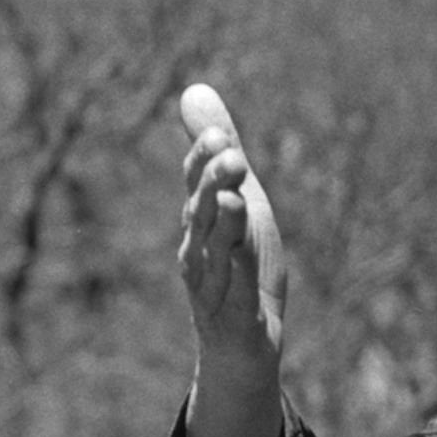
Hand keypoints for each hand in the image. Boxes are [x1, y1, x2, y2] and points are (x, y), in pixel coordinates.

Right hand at [178, 83, 285, 378]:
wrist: (242, 348)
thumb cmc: (239, 268)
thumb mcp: (239, 201)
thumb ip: (219, 151)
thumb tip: (194, 88)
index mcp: (201, 220)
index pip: (196, 183)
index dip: (204, 160)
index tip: (220, 135)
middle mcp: (199, 250)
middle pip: (201, 212)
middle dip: (213, 184)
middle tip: (232, 156)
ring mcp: (212, 287)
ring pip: (214, 252)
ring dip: (223, 226)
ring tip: (233, 199)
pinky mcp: (233, 319)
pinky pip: (234, 295)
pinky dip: (236, 276)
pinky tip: (243, 258)